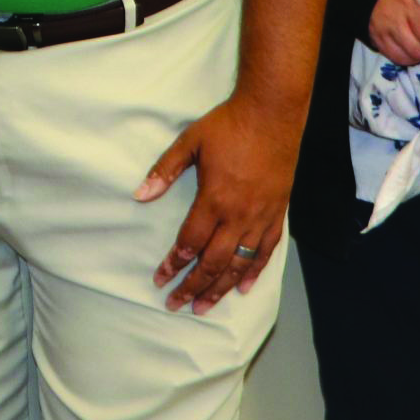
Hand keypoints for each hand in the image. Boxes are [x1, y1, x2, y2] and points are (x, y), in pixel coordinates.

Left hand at [135, 94, 299, 314]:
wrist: (273, 113)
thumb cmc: (229, 125)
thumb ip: (165, 170)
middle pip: (214, 262)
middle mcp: (239, 214)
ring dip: (221, 287)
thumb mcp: (190, 142)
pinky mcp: (278, 212)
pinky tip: (244, 288)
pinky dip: (255, 272)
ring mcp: (261, 216)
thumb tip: (140, 195)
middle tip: (177, 305)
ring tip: (205, 306)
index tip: (160, 280)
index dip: (173, 264)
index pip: (189, 242)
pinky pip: (268, 250)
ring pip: (241, 263)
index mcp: (214, 199)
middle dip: (193, 286)